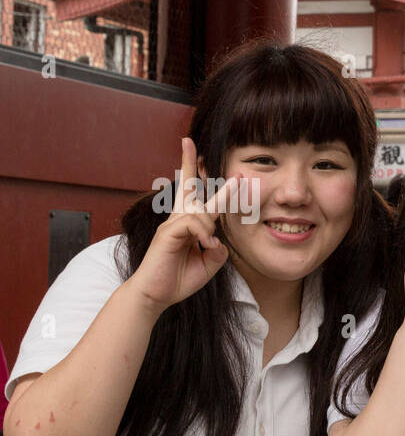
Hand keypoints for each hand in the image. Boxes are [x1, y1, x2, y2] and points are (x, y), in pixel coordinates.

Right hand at [126, 137, 235, 314]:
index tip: (197, 152)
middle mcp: (179, 219)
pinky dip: (204, 234)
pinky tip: (204, 245)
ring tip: (207, 247)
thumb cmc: (178, 278)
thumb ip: (219, 249)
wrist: (156, 294)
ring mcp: (172, 224)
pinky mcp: (168, 232)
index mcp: (188, 224)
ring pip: (202, 213)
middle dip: (187, 162)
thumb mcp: (208, 264)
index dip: (196, 174)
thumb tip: (218, 237)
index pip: (194, 195)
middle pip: (187, 186)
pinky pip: (194, 224)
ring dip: (210, 229)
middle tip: (187, 140)